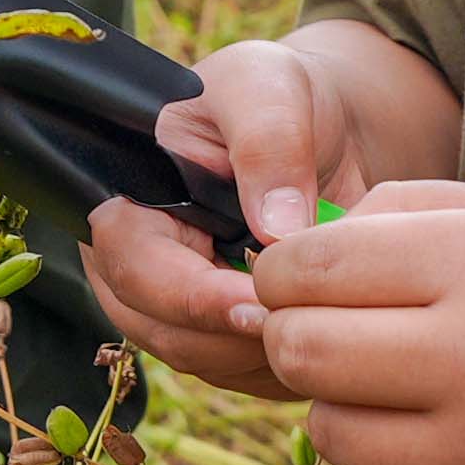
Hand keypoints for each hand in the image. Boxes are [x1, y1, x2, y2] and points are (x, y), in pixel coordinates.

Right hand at [90, 35, 385, 389]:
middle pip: (162, 330)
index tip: (263, 302)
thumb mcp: (268, 88)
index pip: (133, 265)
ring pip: (206, 363)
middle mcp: (138, 265)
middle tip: (314, 321)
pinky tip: (337, 333)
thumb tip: (274, 230)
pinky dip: (290, 366)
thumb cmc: (280, 97)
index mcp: (127, 200)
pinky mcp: (221, 338)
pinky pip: (246, 376)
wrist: (326, 130)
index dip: (191, 295)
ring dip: (267, 355)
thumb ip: (266, 141)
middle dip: (235, 335)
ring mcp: (176, 309)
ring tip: (335, 319)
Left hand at [251, 178, 464, 464]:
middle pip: (297, 350)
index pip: (308, 267)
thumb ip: (422, 212)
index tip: (300, 282)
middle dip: (295, 338)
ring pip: (328, 429)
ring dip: (347, 406)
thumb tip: (303, 236)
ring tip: (412, 389)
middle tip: (330, 336)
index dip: (282, 274)